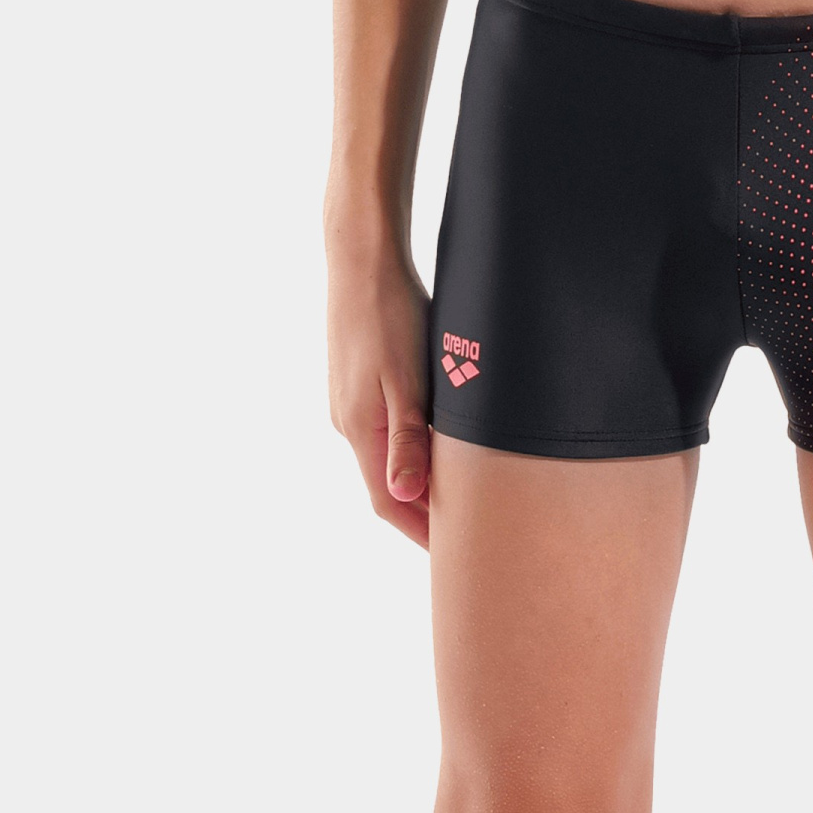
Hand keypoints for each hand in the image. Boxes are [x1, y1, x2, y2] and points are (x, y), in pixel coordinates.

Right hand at [326, 242, 432, 546]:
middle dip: (421, 512)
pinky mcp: (360, 379)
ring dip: (418, 477)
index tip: (452, 555)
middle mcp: (349, 421)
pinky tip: (438, 437)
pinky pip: (386, 428)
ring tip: (459, 492)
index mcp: (360, 428)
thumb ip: (405, 438)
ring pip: (386, 455)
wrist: (362, 257)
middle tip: (463, 533)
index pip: (389, 501)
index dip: (420, 531)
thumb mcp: (404, 376)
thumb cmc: (388, 312)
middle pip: (386, 483)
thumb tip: (405, 495)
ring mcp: (351, 400)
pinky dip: (411, 445)